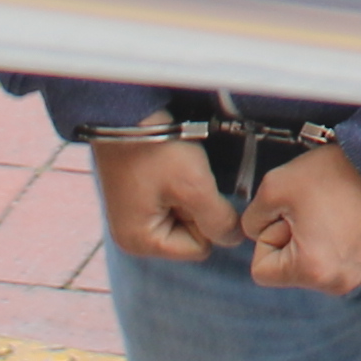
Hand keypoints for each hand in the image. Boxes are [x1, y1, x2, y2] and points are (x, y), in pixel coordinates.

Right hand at [93, 135, 242, 265]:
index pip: (199, 248)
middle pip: (191, 234)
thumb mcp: (194, 187)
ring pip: (185, 215)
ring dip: (189, 192)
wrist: (126, 113)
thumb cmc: (157, 150)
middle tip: (182, 176)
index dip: (207, 219)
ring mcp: (134, 216)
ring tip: (176, 169)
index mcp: (141, 242)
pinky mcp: (138, 197)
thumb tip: (233, 238)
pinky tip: (170, 166)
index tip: (192, 188)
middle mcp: (134, 236)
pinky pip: (172, 201)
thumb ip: (218, 220)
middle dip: (196, 206)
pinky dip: (179, 184)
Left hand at [243, 142, 360, 294]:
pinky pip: (349, 260)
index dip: (268, 239)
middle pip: (294, 270)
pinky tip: (354, 215)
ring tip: (336, 209)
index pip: (262, 272)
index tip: (289, 216)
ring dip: (321, 242)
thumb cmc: (336, 172)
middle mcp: (340, 282)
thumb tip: (256, 232)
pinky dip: (346, 241)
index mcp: (311, 271)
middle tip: (314, 209)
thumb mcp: (274, 186)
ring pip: (322, 266)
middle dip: (295, 241)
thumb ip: (251, 219)